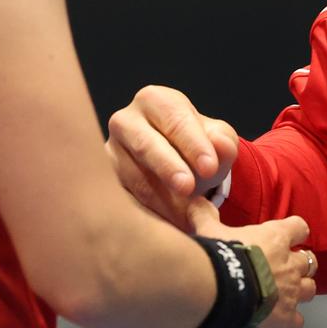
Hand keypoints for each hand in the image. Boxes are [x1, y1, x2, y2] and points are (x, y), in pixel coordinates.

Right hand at [107, 85, 238, 227]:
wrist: (175, 165)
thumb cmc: (195, 147)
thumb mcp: (217, 140)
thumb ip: (223, 141)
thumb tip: (220, 147)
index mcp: (155, 100)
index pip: (175, 120)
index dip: (193, 144)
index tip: (209, 167)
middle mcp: (125, 121)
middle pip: (145, 144)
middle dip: (168, 167)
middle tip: (188, 188)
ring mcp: (109, 152)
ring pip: (134, 177)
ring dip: (163, 200)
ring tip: (188, 217)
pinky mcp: (103, 181)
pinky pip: (125, 200)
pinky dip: (150, 215)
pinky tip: (170, 226)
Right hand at [189, 199, 316, 327]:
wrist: (221, 291)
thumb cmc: (219, 258)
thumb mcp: (209, 230)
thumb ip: (205, 215)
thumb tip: (195, 200)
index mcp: (276, 238)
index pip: (300, 227)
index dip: (295, 232)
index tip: (289, 235)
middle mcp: (289, 264)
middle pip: (309, 261)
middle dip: (299, 265)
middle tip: (284, 268)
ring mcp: (290, 292)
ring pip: (310, 289)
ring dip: (300, 290)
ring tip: (285, 294)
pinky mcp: (286, 318)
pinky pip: (297, 321)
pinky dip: (290, 320)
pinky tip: (277, 320)